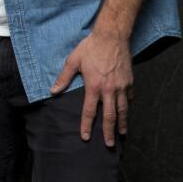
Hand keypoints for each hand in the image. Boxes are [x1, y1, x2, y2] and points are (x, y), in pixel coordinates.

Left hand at [51, 30, 133, 146]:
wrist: (112, 37)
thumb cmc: (90, 48)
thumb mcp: (73, 61)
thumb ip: (63, 78)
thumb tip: (52, 91)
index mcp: (94, 86)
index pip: (89, 111)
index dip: (87, 126)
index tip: (85, 137)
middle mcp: (109, 90)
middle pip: (109, 116)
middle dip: (108, 132)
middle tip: (108, 144)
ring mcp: (121, 87)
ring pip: (123, 110)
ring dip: (122, 124)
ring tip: (121, 134)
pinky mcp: (129, 82)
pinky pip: (129, 98)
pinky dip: (127, 107)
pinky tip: (126, 112)